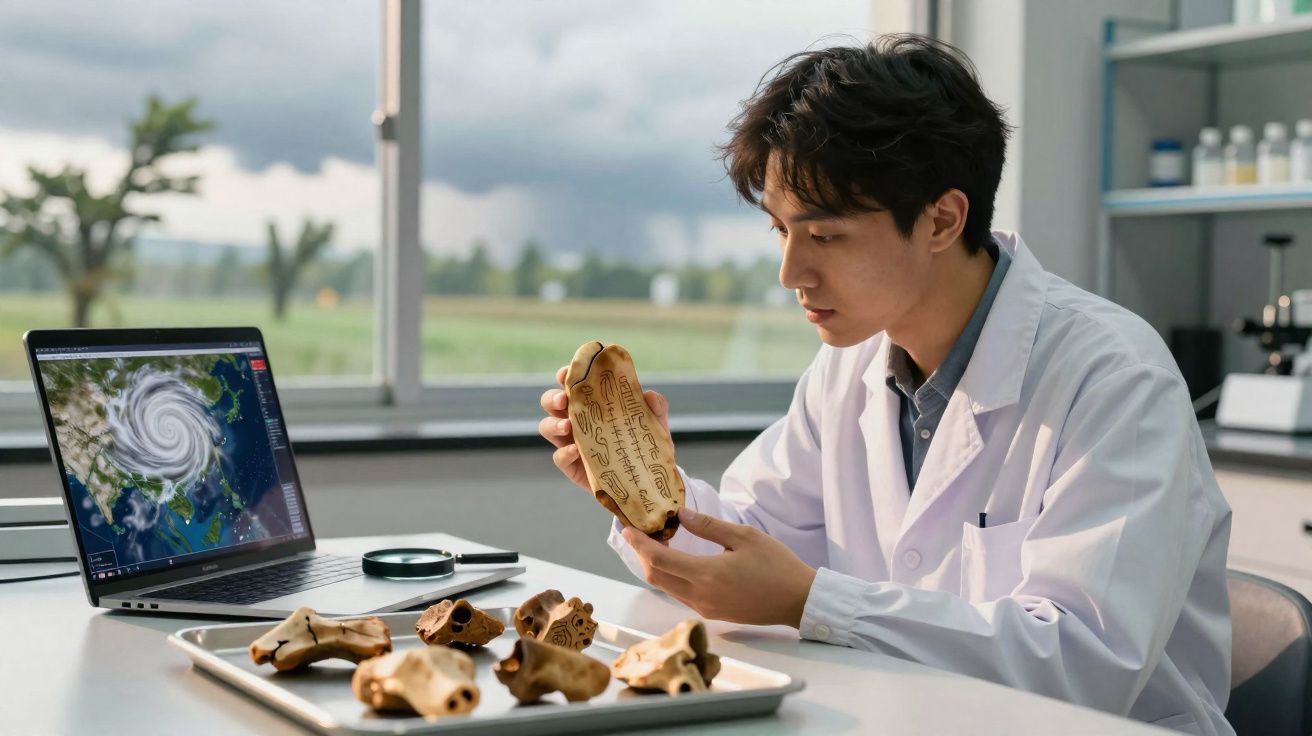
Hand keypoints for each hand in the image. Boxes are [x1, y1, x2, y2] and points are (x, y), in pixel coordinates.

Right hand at [538, 364, 670, 492]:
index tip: (566, 373)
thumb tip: (650, 396)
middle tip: (564, 400)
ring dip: (553, 424)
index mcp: (591, 403)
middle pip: (552, 403)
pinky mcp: (572, 465)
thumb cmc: (643, 442)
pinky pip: (559, 457)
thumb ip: (655, 408)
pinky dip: (563, 453)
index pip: (572, 384)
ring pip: (548, 427)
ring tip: (567, 427)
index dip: (565, 376)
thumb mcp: (653, 424)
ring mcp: (570, 442)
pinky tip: (575, 451)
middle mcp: (576, 420)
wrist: (643, 478)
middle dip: (553, 398)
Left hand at [622, 507, 817, 627]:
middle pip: (655, 576)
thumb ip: (708, 526)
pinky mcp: (712, 612)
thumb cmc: (777, 566)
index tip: (627, 529)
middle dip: (642, 554)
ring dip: (656, 566)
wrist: (798, 600)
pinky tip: (676, 560)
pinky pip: (680, 594)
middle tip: (638, 533)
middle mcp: (699, 595)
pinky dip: (670, 576)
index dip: (639, 544)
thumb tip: (680, 515)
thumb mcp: (744, 536)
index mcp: (706, 574)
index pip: (659, 559)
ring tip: (654, 543)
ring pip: (666, 587)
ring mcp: (705, 607)